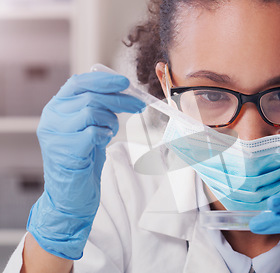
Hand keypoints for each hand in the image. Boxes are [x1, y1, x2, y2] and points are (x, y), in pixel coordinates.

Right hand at [27, 72, 144, 259]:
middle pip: (90, 97)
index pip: (78, 83)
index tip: (125, 83)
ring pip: (92, 112)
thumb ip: (97, 108)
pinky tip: (103, 141)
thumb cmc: (83, 159)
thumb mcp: (87, 127)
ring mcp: (56, 134)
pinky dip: (105, 135)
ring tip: (110, 132)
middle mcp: (51, 118)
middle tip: (138, 105)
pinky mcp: (66, 150)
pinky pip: (93, 132)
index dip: (103, 80)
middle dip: (120, 100)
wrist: (70, 194)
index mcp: (55, 108)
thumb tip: (122, 90)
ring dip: (110, 121)